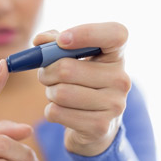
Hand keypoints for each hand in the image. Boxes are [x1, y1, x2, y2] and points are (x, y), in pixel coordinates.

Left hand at [33, 22, 130, 155]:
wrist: (96, 124)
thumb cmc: (81, 82)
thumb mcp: (73, 58)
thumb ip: (54, 43)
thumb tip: (39, 41)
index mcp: (117, 55)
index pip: (116, 34)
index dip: (86, 33)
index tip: (61, 40)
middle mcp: (121, 79)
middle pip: (66, 68)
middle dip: (47, 72)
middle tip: (48, 75)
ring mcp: (114, 105)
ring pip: (60, 93)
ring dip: (49, 92)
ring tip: (57, 94)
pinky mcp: (100, 127)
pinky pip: (57, 112)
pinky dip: (50, 111)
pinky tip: (62, 110)